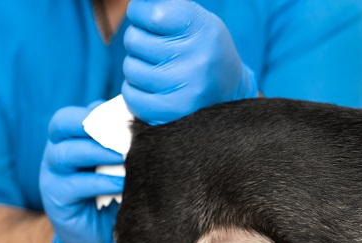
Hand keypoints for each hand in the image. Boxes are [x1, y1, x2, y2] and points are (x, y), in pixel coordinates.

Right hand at [39, 103, 124, 242]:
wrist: (100, 236)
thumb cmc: (113, 193)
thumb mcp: (116, 165)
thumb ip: (120, 143)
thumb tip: (141, 120)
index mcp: (69, 140)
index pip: (71, 116)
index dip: (94, 112)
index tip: (125, 119)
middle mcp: (56, 153)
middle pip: (61, 125)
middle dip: (92, 125)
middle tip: (123, 133)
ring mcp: (51, 175)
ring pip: (65, 153)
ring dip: (98, 151)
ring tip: (124, 156)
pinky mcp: (56, 199)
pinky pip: (73, 185)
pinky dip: (100, 182)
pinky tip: (121, 183)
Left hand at [122, 0, 257, 124]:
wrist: (230, 90)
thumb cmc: (204, 50)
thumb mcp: (196, 21)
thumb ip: (164, 7)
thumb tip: (136, 5)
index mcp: (203, 29)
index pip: (151, 13)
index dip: (140, 14)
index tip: (147, 19)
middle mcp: (198, 59)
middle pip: (135, 40)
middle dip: (140, 42)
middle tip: (159, 49)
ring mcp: (187, 88)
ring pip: (131, 68)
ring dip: (138, 67)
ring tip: (159, 69)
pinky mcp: (174, 112)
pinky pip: (132, 96)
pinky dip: (136, 91)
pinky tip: (154, 88)